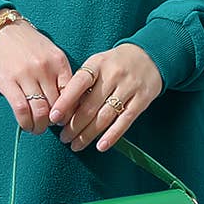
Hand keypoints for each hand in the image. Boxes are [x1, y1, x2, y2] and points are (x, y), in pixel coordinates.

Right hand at [0, 13, 73, 134]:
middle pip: (56, 106)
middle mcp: (44, 69)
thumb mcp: (49, 52)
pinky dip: (26, 123)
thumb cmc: (26, 42)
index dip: (69, 111)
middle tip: (50, 125)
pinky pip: (21, 110)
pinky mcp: (8, 83)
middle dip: (54, 121)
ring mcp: (26, 76)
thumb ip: (58, 73)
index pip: (72, 94)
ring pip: (40, 112)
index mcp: (58, 61)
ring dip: (40, 126)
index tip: (64, 118)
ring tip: (38, 128)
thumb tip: (66, 102)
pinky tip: (26, 125)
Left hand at [48, 43, 162, 152]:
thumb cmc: (115, 64)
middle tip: (64, 137)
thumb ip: (82, 83)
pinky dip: (112, 136)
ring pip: (105, 116)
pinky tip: (100, 146)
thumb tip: (64, 110)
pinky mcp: (142, 100)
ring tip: (76, 145)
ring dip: (88, 134)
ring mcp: (129, 88)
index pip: (78, 84)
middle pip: (90, 106)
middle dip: (74, 125)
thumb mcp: (97, 64)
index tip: (54, 117)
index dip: (65, 102)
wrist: (149, 56)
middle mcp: (113, 75)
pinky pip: (125, 121)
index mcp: (97, 64)